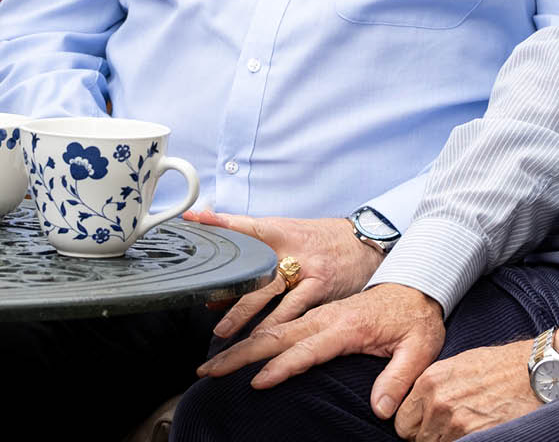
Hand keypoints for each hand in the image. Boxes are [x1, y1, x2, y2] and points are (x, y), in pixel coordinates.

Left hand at [183, 208, 382, 337]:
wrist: (364, 240)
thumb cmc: (320, 242)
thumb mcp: (290, 238)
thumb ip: (256, 264)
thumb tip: (216, 296)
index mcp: (279, 230)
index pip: (244, 223)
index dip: (219, 221)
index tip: (194, 219)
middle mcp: (290, 246)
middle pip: (252, 264)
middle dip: (227, 285)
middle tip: (204, 301)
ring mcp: (306, 266)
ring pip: (269, 290)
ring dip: (244, 313)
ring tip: (224, 333)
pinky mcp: (321, 285)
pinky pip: (295, 308)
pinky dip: (277, 324)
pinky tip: (262, 340)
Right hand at [198, 282, 444, 417]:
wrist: (418, 285)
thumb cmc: (417, 319)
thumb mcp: (419, 349)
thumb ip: (399, 379)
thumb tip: (380, 409)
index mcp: (348, 326)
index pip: (309, 349)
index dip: (283, 367)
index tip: (257, 382)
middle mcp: (327, 318)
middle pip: (277, 335)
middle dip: (243, 353)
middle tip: (211, 370)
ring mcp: (320, 315)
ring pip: (274, 329)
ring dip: (242, 346)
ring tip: (214, 362)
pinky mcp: (319, 316)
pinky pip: (281, 326)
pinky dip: (256, 337)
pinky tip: (240, 350)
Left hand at [393, 317, 558, 440]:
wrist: (533, 372)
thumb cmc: (498, 366)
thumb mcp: (457, 366)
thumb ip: (434, 387)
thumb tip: (420, 408)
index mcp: (429, 380)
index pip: (403, 420)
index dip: (415, 427)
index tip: (426, 427)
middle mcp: (437, 401)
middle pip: (415, 438)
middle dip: (427, 438)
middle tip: (446, 431)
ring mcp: (455, 421)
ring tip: (465, 430)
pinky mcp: (476, 435)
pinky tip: (475, 435)